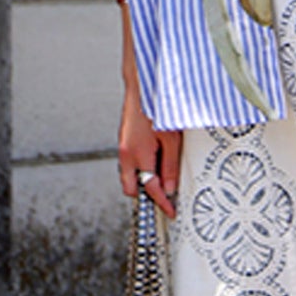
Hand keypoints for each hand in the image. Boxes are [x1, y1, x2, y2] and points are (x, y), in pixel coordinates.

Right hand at [118, 86, 181, 218]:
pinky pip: (131, 161)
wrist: (142, 84)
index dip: (162, 202)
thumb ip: (170, 165)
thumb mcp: (172, 138)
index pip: (150, 189)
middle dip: (146, 194)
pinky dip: (142, 166)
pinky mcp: (125, 139)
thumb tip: (169, 187)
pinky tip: (156, 156)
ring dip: (144, 177)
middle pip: (131, 187)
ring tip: (163, 170)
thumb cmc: (158, 106)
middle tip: (164, 194)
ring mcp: (123, 146)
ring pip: (130, 174)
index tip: (171, 210)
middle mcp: (125, 153)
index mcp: (136, 155)